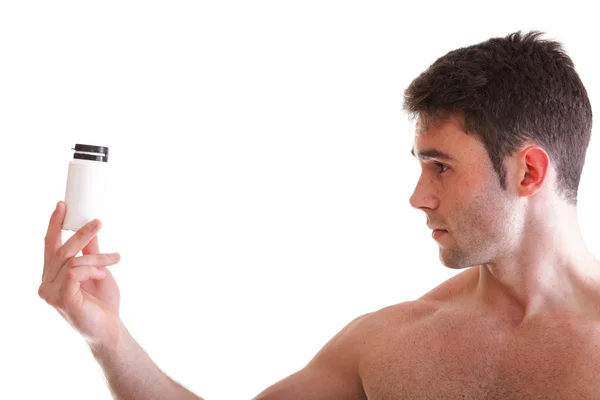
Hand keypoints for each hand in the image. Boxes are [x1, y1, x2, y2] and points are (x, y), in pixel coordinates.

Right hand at [38, 201, 121, 346]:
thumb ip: (90, 252)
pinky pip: (74, 273)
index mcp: (52, 275)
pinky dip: (92, 270)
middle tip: (99, 223)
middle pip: (61, 250)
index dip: (54, 224)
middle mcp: (46, 284)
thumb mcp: (97, 269)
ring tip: (114, 260)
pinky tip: (102, 275)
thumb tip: (90, 228)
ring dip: (97, 258)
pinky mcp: (62, 300)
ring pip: (72, 261)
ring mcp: (51, 294)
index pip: (49, 245)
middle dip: (81, 234)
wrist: (110, 328)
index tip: (62, 204)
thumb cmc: (102, 302)